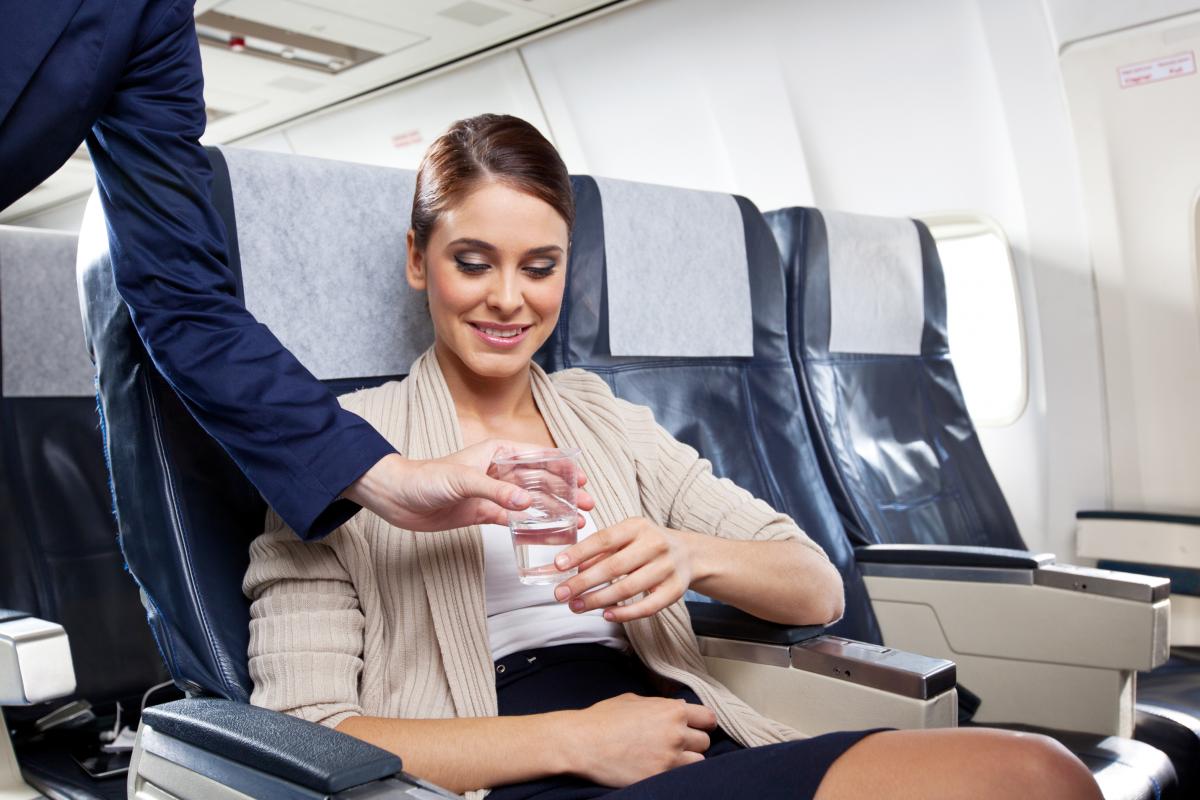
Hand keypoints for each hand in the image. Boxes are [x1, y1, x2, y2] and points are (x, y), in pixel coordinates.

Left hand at [344, 440, 594, 531]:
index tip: (582, 477)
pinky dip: (531, 526)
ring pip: (531, 502)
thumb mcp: (462, 480)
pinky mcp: (482, 513)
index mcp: (496, 452)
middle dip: (565, 491)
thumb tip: (528, 504)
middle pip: (540, 480)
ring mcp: (492, 493)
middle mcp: (498, 471)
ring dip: (553, 510)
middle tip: (587, 504)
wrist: (396, 497)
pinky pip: (513, 520)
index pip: (537, 456)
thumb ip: (496, 492)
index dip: (562, 466)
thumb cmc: (425, 478)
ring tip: (576, 520)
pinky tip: (548, 533)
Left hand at [552, 517, 693, 622]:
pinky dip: (625, 613)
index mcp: (637, 527)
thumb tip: (570, 567)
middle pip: (614, 566)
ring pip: (628, 588)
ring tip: (576, 606)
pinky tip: (606, 614)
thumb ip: (599, 551)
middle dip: (583, 582)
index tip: (558, 565)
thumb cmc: (647, 544)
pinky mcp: (674, 590)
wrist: (688, 553)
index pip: (604, 538)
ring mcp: (666, 568)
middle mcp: (654, 545)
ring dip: (598, 599)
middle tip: (561, 593)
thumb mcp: (625, 537)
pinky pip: (647, 606)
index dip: (579, 552)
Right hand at [562, 693, 716, 786]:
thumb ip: (661, 705)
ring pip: (698, 761)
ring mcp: (670, 758)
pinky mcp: (660, 777)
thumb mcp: (634, 700)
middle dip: (693, 742)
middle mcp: (676, 733)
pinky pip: (682, 776)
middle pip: (705, 741)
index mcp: (671, 710)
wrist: (583, 742)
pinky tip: (659, 767)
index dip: (703, 723)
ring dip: (687, 760)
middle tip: (676, 744)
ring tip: (668, 758)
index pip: (708, 718)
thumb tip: (678, 707)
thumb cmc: (603, 719)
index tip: (697, 727)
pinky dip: (674, 773)